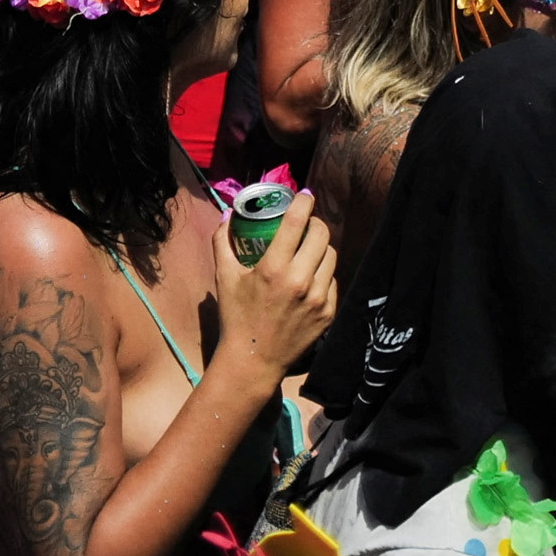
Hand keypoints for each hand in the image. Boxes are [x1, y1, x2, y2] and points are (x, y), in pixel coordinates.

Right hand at [211, 191, 342, 384]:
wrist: (254, 361)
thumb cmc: (236, 317)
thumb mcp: (224, 278)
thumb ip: (222, 242)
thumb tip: (227, 215)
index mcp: (273, 268)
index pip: (297, 222)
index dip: (303, 202)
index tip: (303, 195)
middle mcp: (300, 281)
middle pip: (322, 235)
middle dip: (315, 223)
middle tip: (305, 224)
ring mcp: (317, 298)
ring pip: (331, 256)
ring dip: (321, 247)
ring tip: (309, 249)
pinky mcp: (328, 313)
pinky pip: (332, 280)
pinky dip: (323, 273)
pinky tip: (311, 276)